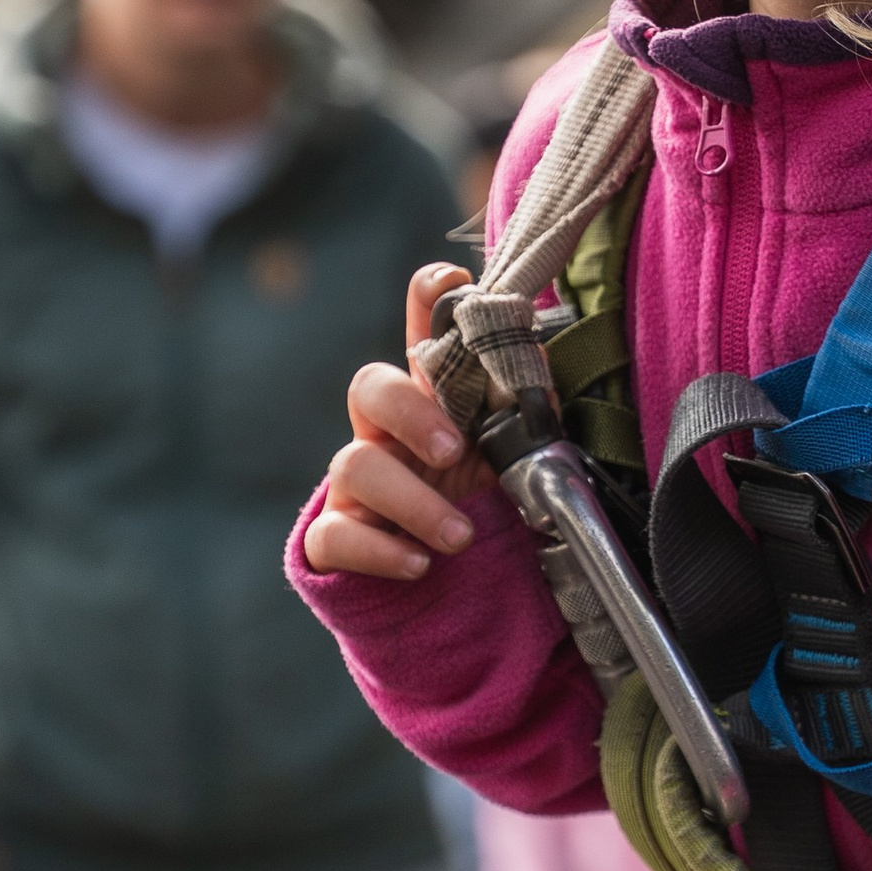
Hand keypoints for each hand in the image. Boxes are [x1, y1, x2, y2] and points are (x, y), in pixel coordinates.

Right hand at [304, 265, 498, 580]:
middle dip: (410, 413)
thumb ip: (526, 409)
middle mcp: (386, 434)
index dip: (426, 299)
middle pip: (369, 386)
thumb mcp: (516, 456)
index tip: (450, 280)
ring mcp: (357, 486)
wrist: (461, 590)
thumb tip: (538, 355)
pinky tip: (419, 565)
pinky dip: (379, 551)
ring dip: (413, 502)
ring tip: (459, 537)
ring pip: (355, 465)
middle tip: (454, 451)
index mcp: (433, 402)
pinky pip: (334, 536)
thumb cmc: (487, 507)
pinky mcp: (339, 539)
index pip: (422, 337)